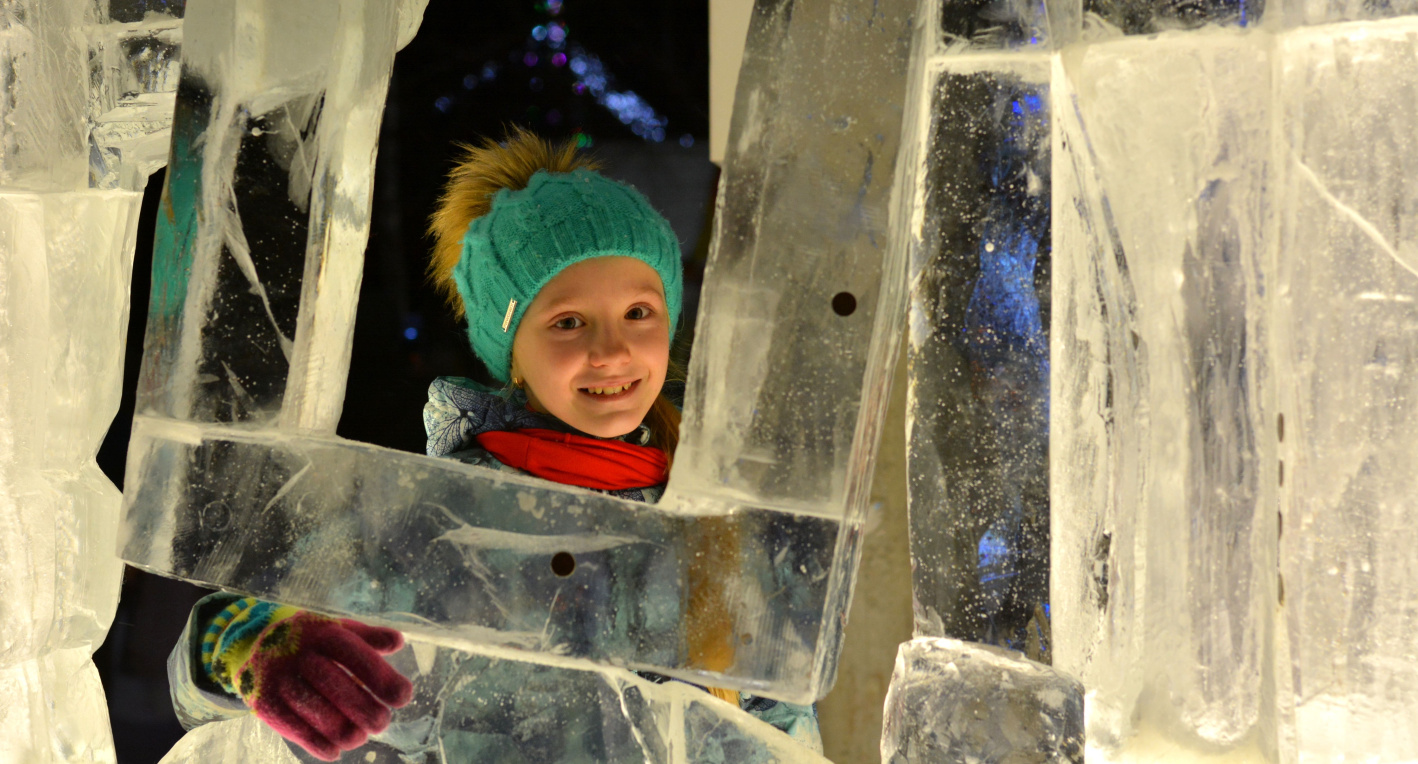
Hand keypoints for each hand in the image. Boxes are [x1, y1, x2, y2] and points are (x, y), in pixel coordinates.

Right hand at [233, 612, 412, 760]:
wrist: (250, 641)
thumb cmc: (307, 638)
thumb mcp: (335, 628)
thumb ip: (367, 637)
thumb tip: (398, 641)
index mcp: (321, 633)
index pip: (353, 654)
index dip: (380, 676)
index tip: (403, 696)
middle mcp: (297, 653)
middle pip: (333, 684)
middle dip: (363, 708)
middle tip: (382, 723)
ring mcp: (278, 678)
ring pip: (313, 710)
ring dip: (342, 730)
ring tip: (359, 737)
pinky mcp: (264, 702)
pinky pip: (292, 728)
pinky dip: (317, 744)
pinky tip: (335, 752)